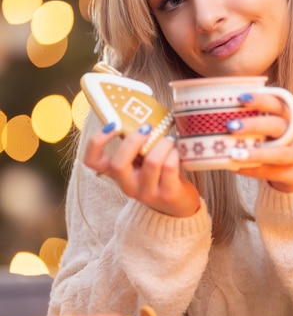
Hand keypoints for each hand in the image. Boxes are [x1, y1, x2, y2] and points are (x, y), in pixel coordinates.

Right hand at [84, 126, 200, 216]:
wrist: (178, 204)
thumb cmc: (159, 174)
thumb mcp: (141, 160)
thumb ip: (136, 143)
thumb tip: (138, 110)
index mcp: (116, 173)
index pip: (91, 161)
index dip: (97, 141)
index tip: (113, 124)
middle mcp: (127, 185)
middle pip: (118, 164)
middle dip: (133, 141)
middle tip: (147, 128)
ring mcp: (146, 192)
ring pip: (151, 162)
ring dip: (163, 143)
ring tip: (169, 140)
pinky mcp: (166, 194)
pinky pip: (169, 166)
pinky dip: (175, 153)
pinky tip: (177, 152)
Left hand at [227, 93, 292, 191]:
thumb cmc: (273, 147)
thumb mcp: (267, 133)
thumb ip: (252, 124)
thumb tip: (218, 117)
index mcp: (288, 119)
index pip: (278, 104)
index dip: (261, 100)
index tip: (241, 97)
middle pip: (277, 126)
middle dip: (254, 125)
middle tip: (231, 126)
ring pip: (279, 153)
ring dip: (256, 153)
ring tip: (234, 154)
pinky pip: (274, 172)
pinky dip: (253, 170)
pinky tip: (236, 168)